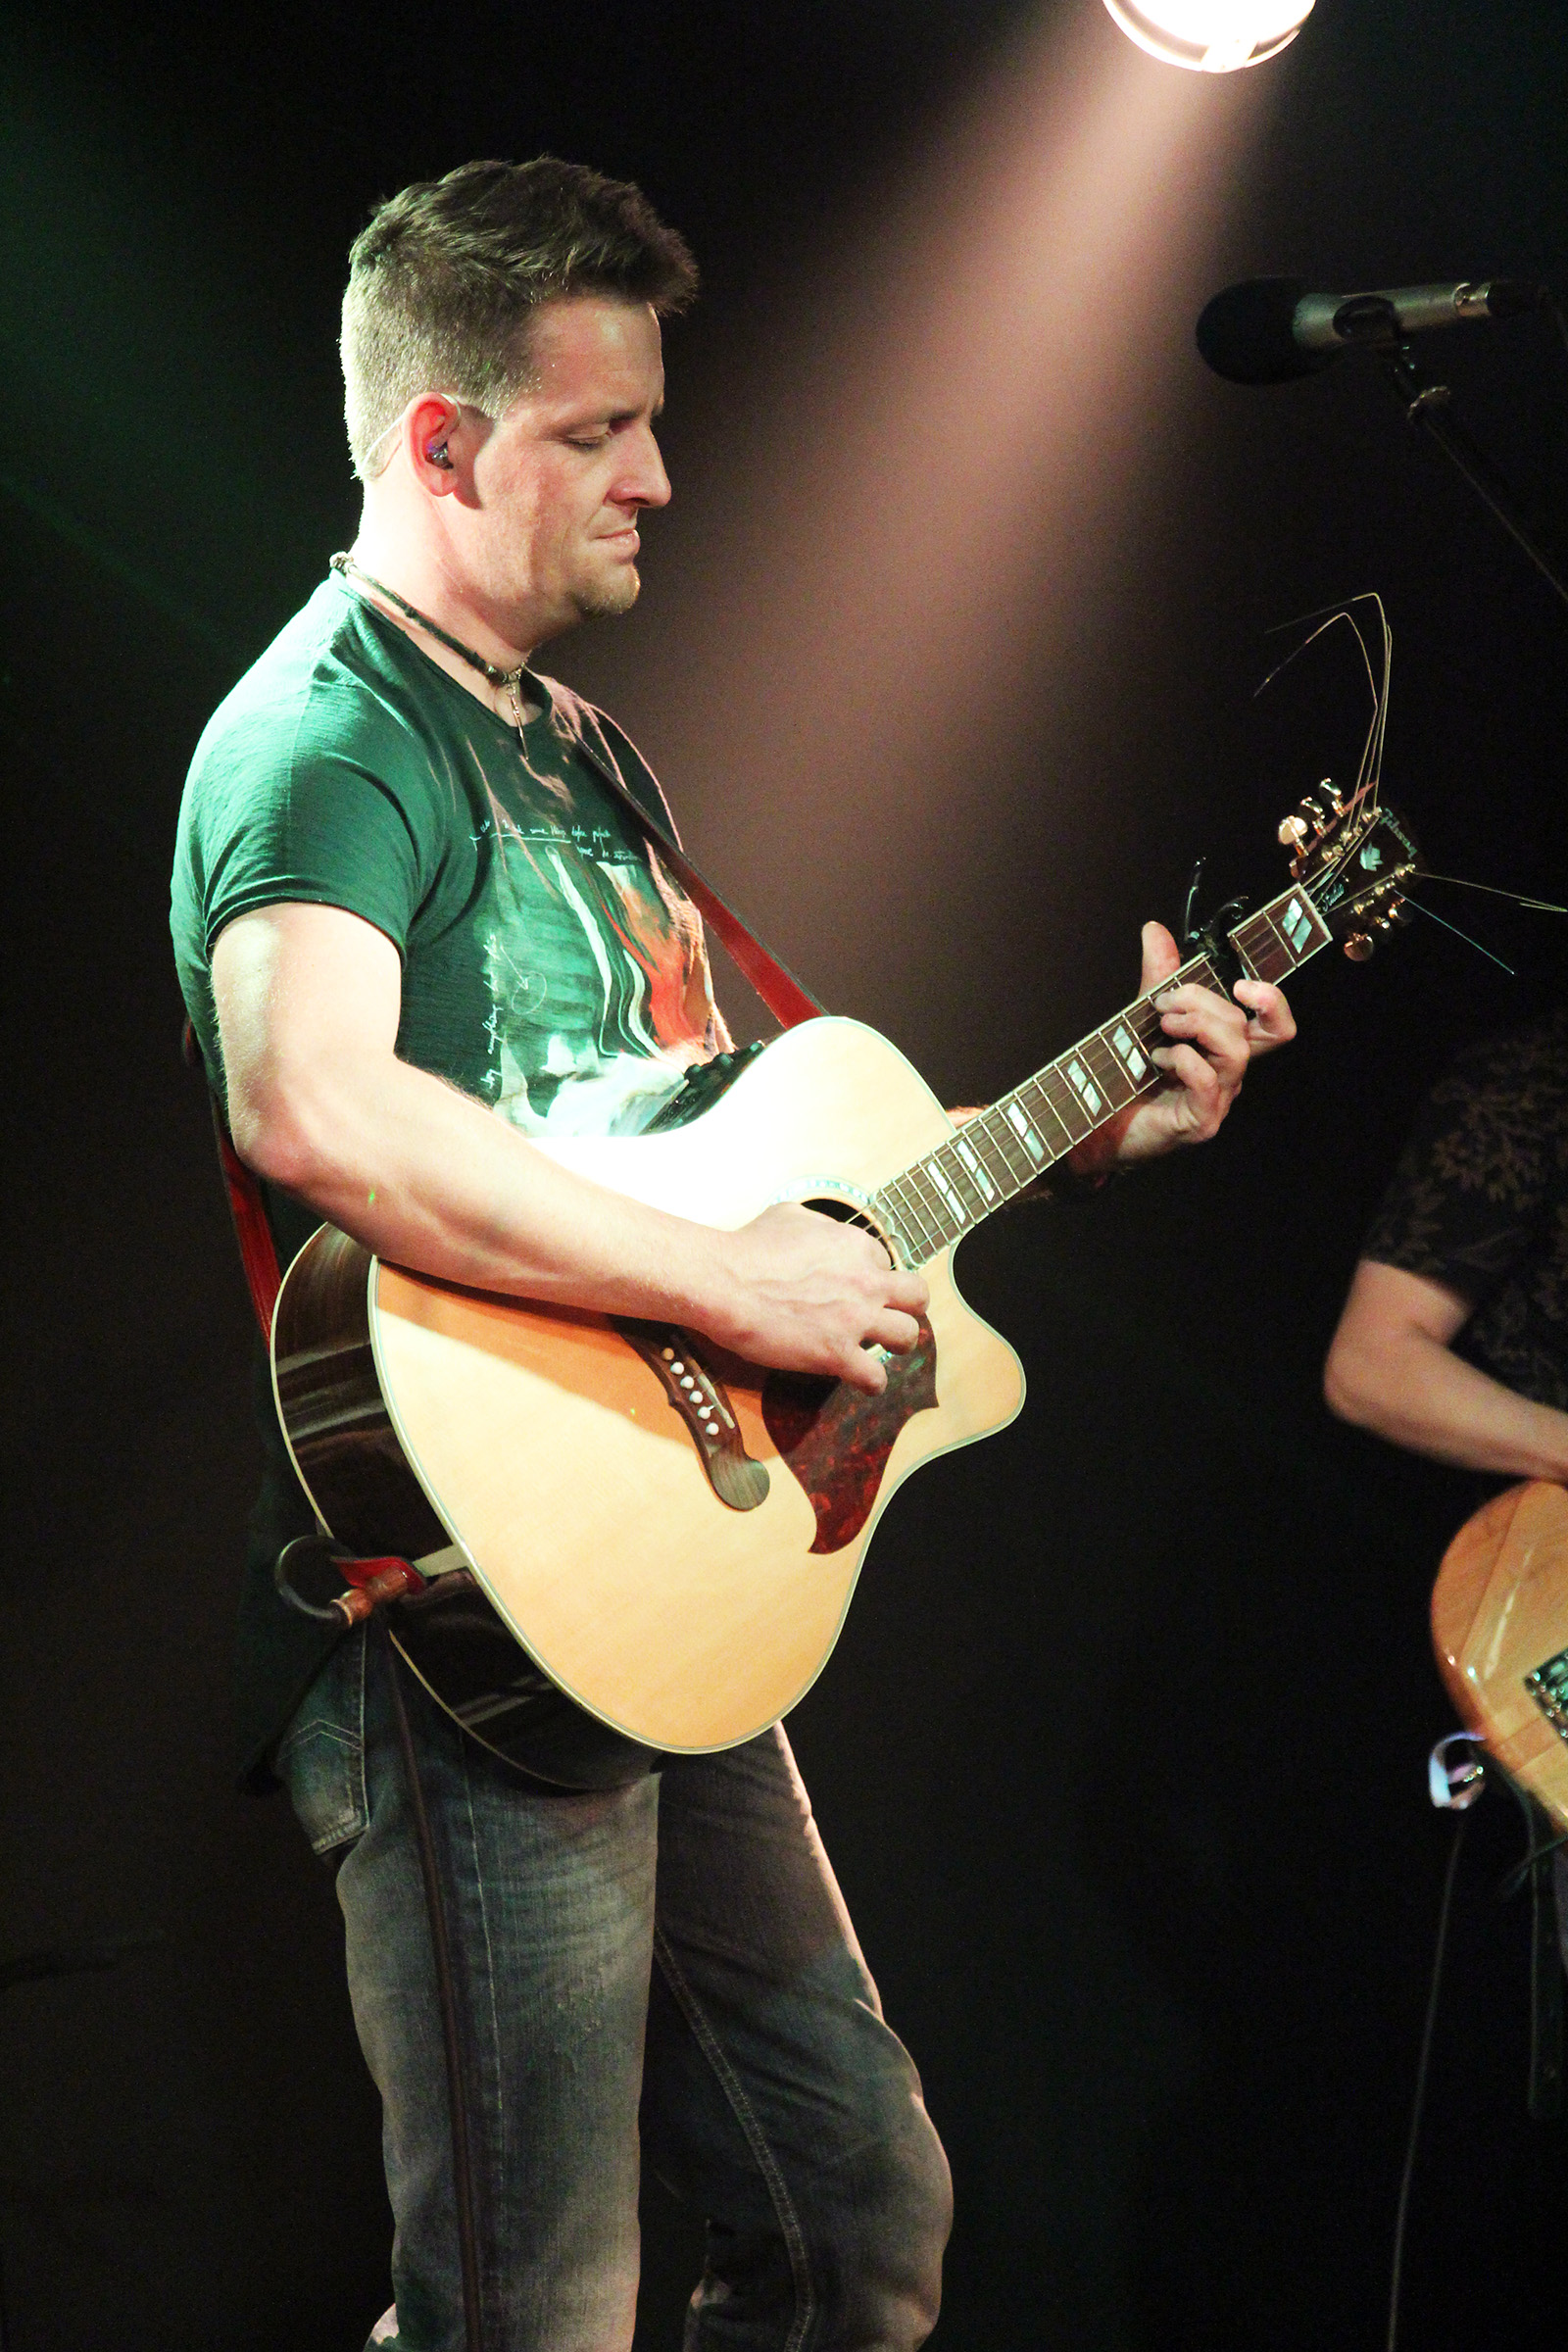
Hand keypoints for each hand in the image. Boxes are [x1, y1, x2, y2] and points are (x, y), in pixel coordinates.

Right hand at [705, 1203, 929, 1393]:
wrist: (724, 1282)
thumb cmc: (748, 1248)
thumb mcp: (790, 1215)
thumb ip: (818, 1224)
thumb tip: (822, 1231)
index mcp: (856, 1246)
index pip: (884, 1261)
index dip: (871, 1276)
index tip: (856, 1288)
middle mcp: (865, 1281)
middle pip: (917, 1296)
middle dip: (907, 1308)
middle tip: (888, 1316)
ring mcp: (855, 1319)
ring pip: (907, 1336)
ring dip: (897, 1344)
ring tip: (881, 1350)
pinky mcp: (837, 1353)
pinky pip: (875, 1377)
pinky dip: (871, 1383)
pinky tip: (861, 1380)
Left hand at [1073, 921, 1295, 1172]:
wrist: (1098, 1129)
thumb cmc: (1128, 1079)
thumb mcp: (1142, 1019)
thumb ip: (1157, 978)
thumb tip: (1155, 930)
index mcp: (1223, 1049)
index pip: (1272, 1024)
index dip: (1271, 1000)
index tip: (1240, 983)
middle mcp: (1228, 1074)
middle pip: (1246, 1027)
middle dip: (1203, 1002)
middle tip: (1163, 1005)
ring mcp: (1218, 1100)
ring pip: (1235, 1051)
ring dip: (1196, 1025)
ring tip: (1162, 1027)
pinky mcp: (1200, 1121)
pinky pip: (1208, 1081)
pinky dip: (1183, 1059)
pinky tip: (1158, 1058)